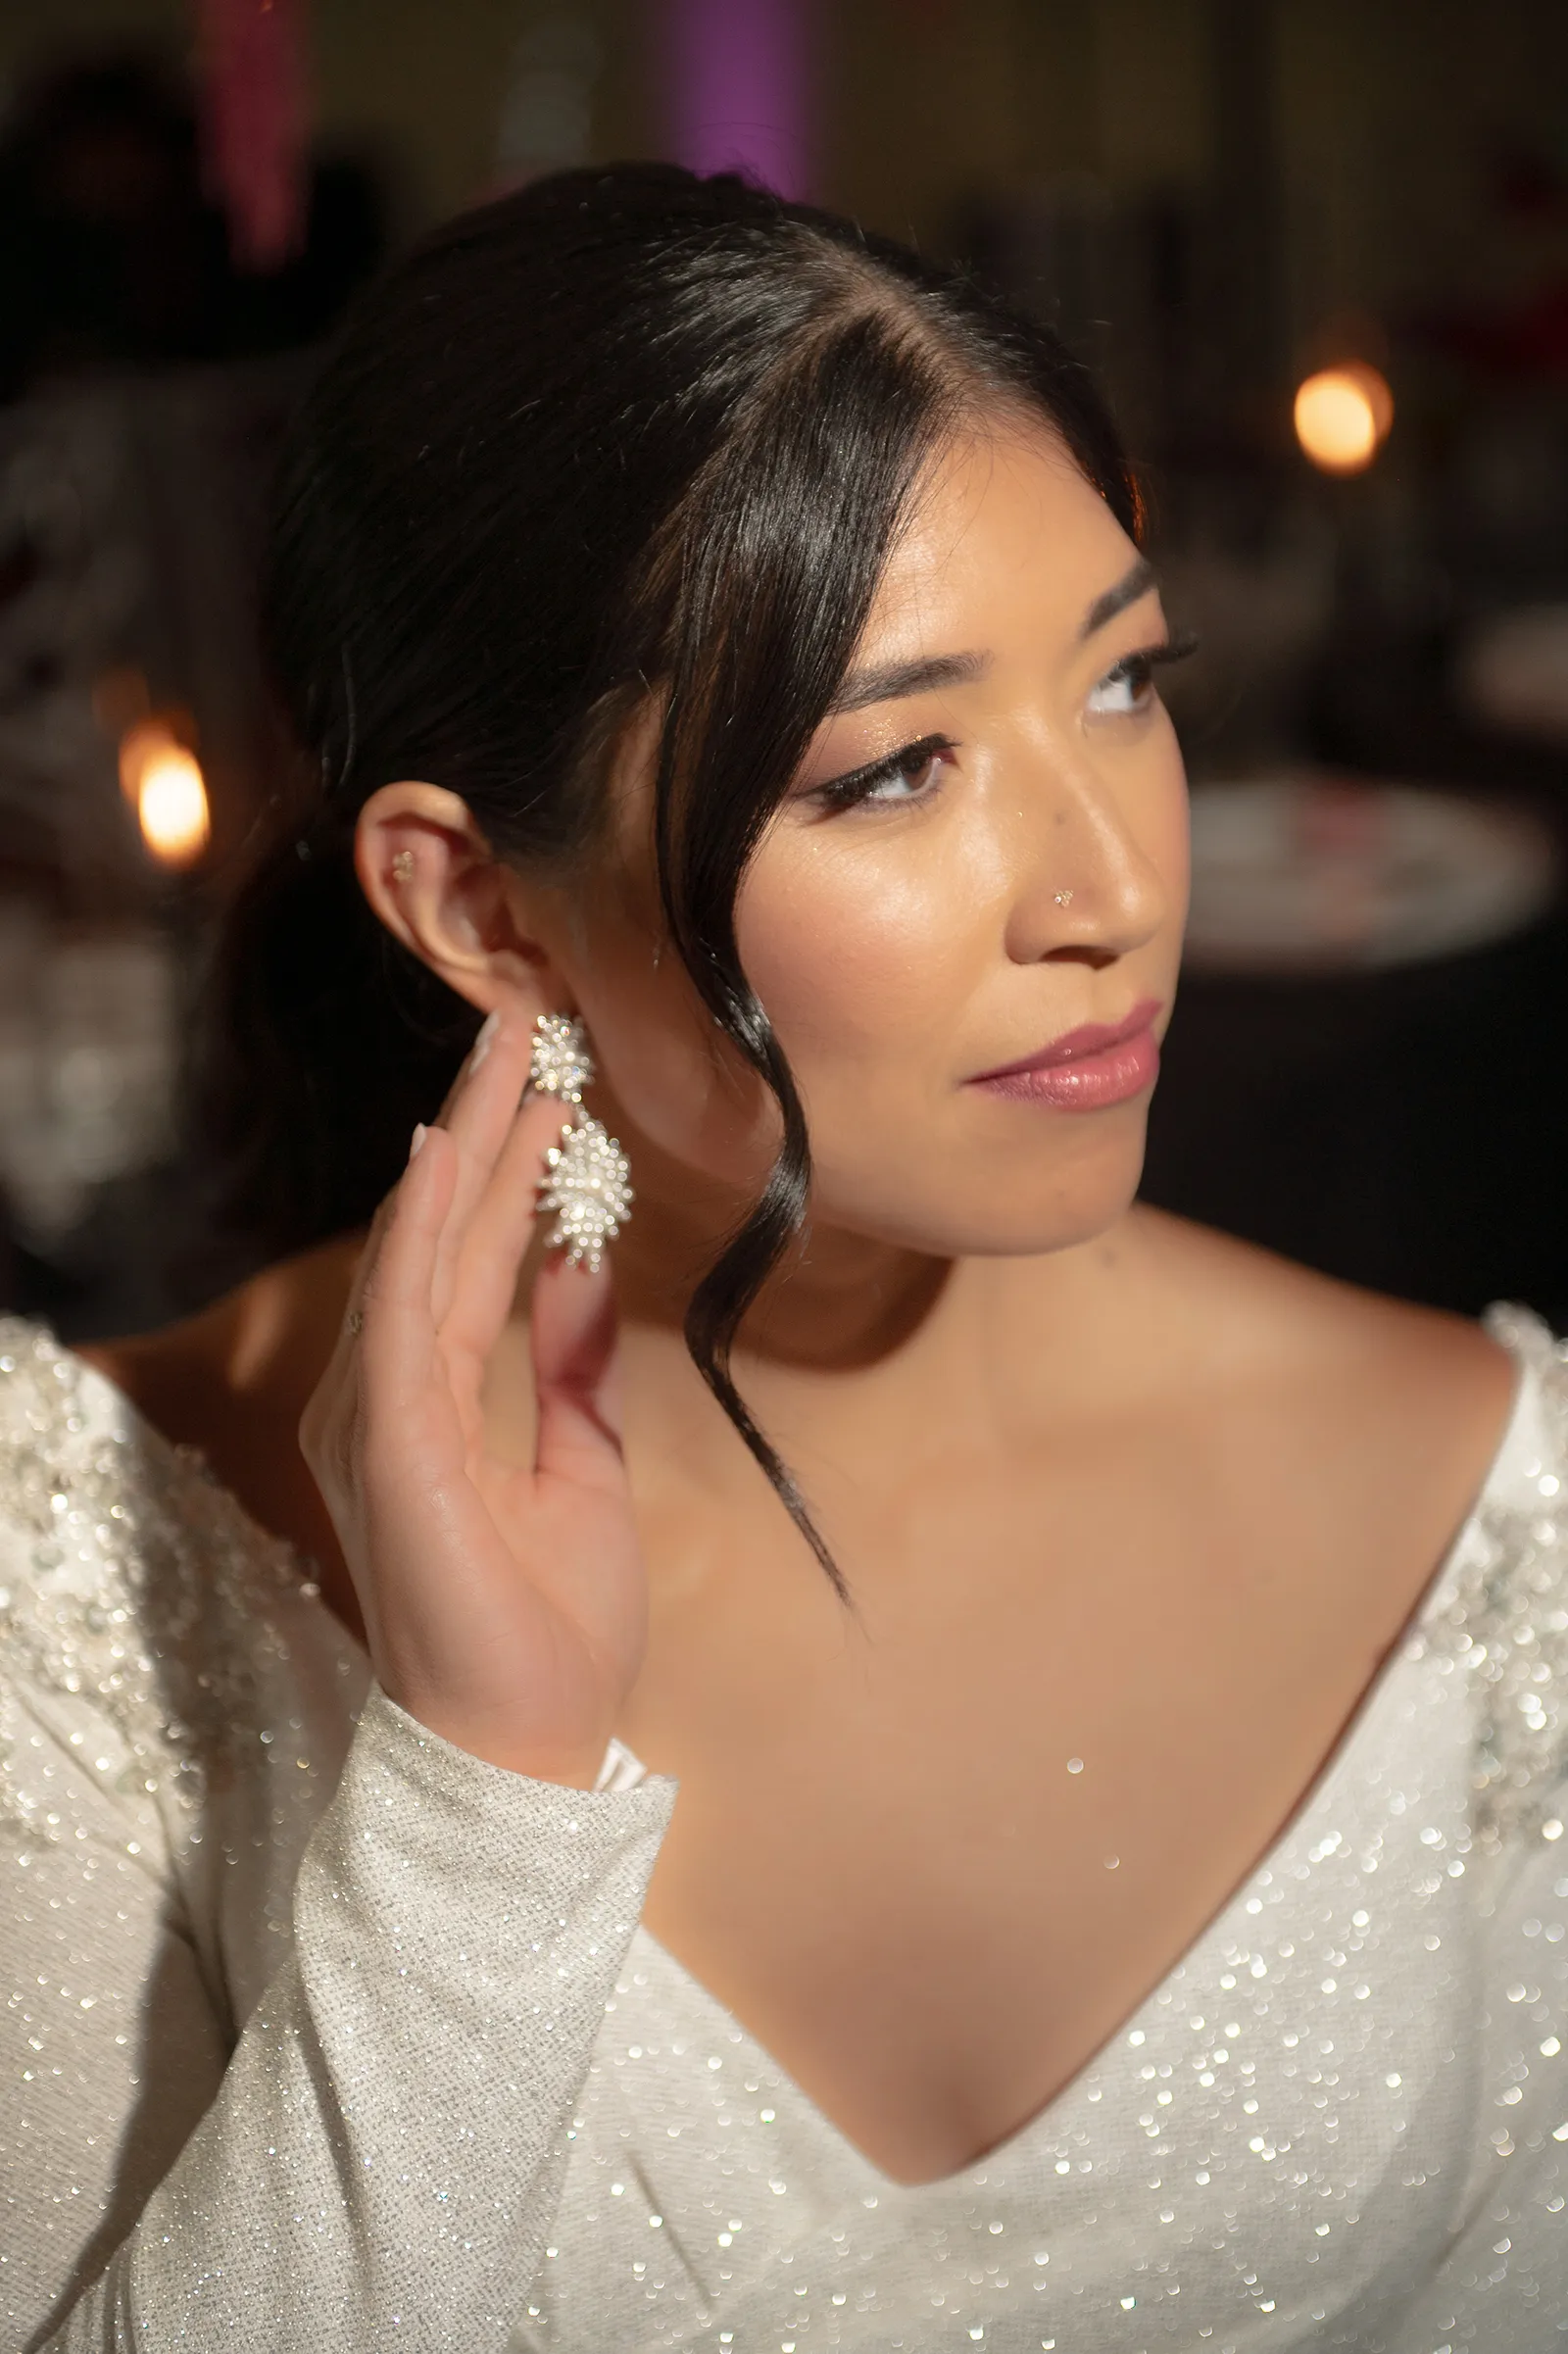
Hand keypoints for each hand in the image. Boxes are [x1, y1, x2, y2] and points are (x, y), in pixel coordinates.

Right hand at [301, 1016, 646, 1785]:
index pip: (469, 1258)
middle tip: (525, 1024)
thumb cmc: (551, 1627)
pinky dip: (424, 1229)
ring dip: (463, 1147)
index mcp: (429, 1404)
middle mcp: (388, 1398)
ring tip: (504, 1055)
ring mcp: (382, 1419)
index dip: (510, 1168)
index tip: (551, 1087)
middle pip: (435, 1232)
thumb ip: (571, 1368)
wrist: (534, 1743)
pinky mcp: (392, 1446)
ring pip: (419, 1250)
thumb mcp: (583, 1468)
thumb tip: (583, 1267)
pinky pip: (405, 1313)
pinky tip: (446, 1152)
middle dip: (483, 1124)